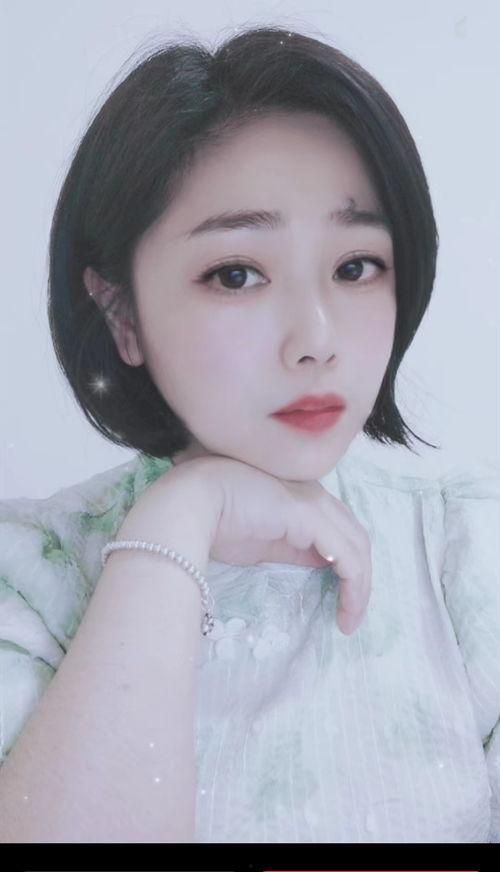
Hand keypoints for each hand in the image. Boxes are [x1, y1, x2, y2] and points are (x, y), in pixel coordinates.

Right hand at [183, 455, 371, 635]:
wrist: (187, 504)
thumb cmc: (211, 521)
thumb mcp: (262, 542)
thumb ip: (292, 548)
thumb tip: (320, 562)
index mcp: (299, 495)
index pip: (338, 528)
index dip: (345, 562)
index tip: (340, 599)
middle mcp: (312, 491)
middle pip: (354, 536)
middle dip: (360, 576)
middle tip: (351, 615)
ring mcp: (314, 501)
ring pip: (356, 546)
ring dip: (360, 587)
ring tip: (350, 621)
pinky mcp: (311, 516)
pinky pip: (347, 555)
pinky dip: (354, 584)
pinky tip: (346, 609)